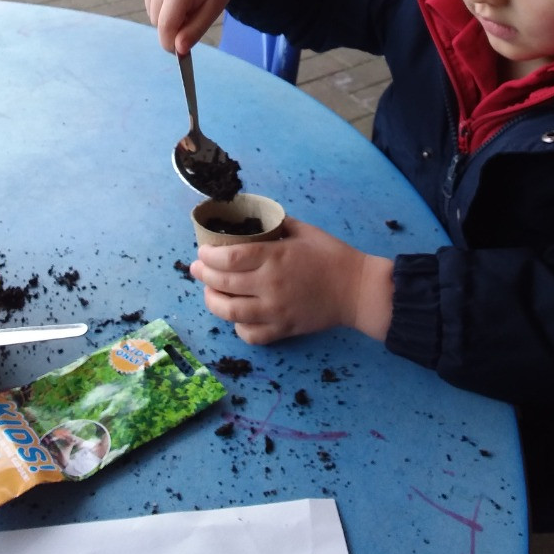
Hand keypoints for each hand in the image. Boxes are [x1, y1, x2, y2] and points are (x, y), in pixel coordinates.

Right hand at [143, 0, 253, 53]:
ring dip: (166, 16)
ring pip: (152, 12)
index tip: (180, 52)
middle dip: (173, 27)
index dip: (170, 43)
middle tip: (192, 16)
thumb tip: (178, 50)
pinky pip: (150, 0)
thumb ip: (194, 32)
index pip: (165, 26)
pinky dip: (161, 5)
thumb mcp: (212, 13)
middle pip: (157, 21)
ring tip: (185, 4)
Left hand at [189, 216, 393, 344]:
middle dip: (203, 276)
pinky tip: (236, 318)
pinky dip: (238, 328)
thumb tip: (256, 218)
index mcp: (275, 257)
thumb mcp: (304, 230)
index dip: (208, 256)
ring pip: (230, 313)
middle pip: (223, 284)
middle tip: (196, 269)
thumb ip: (278, 224)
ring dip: (213, 302)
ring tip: (209, 293)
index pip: (229, 258)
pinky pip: (251, 335)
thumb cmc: (332, 255)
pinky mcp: (283, 330)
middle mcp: (270, 285)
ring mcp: (275, 311)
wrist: (358, 290)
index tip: (202, 252)